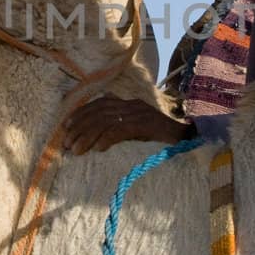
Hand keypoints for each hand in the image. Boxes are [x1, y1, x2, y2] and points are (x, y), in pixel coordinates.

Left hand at [64, 96, 192, 155]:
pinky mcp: (146, 125)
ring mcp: (140, 114)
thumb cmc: (162, 138)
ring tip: (76, 150)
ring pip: (106, 121)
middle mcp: (132, 105)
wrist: (188, 139)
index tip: (65, 126)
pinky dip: (106, 139)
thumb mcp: (138, 129)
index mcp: (129, 104)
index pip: (99, 104)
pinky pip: (120, 130)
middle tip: (66, 143)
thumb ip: (121, 126)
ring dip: (87, 136)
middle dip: (79, 127)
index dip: (81, 114)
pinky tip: (97, 150)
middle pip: (99, 112)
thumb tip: (99, 136)